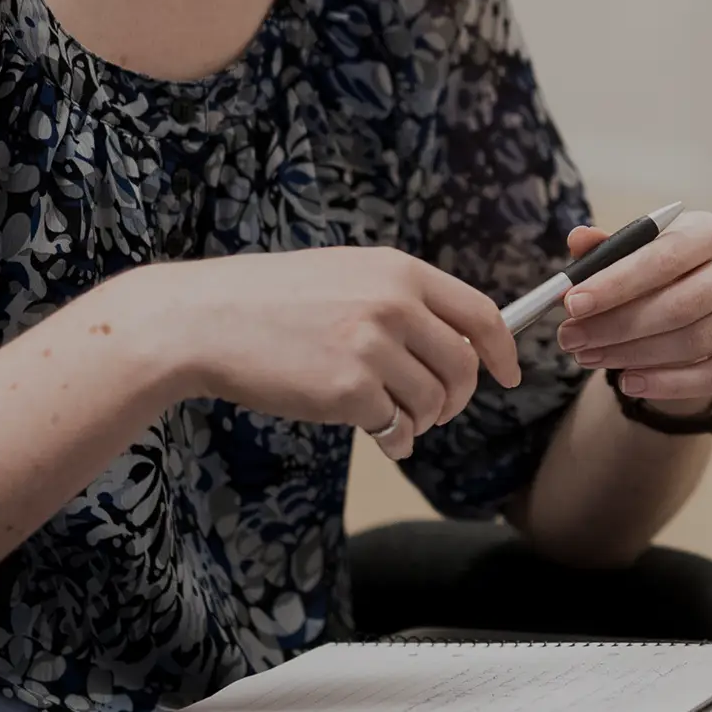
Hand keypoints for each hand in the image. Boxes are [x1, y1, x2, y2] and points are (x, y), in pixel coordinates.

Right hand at [105, 248, 517, 461]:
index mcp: (398, 271)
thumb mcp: (345, 275)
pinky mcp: (349, 391)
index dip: (502, 350)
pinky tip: (377, 436)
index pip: (479, 312)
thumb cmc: (269, 300)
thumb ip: (398, 300)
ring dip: (422, 421)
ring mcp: (372, 348)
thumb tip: (454, 341)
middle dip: (456, 398)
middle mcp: (394, 305)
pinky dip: (394, 440)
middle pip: (463, 366)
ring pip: (433, 402)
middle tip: (435, 411)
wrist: (204, 321)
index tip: (506, 374)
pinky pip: (396, 428)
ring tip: (394, 420)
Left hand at [556, 209, 711, 415]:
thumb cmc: (661, 275)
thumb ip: (606, 250)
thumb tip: (579, 238)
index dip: (616, 282)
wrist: (700, 310)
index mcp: (711, 232)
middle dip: (616, 325)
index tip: (572, 303)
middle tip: (570, 338)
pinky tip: (628, 382)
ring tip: (588, 357)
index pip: (665, 256)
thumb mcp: (634, 255)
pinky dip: (667, 384)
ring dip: (633, 354)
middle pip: (680, 304)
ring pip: (693, 342)